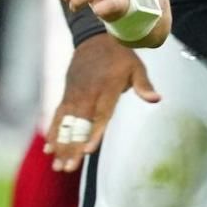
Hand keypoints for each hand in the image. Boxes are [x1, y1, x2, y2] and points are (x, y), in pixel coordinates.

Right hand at [43, 34, 158, 172]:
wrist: (94, 38)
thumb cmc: (120, 55)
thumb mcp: (136, 66)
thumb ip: (144, 85)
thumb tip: (157, 99)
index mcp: (105, 89)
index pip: (100, 116)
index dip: (93, 134)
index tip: (87, 150)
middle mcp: (86, 94)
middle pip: (79, 126)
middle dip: (72, 148)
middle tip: (67, 168)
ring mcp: (74, 96)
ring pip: (66, 125)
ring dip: (61, 146)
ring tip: (58, 166)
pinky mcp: (66, 96)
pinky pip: (58, 117)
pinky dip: (53, 133)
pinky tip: (49, 149)